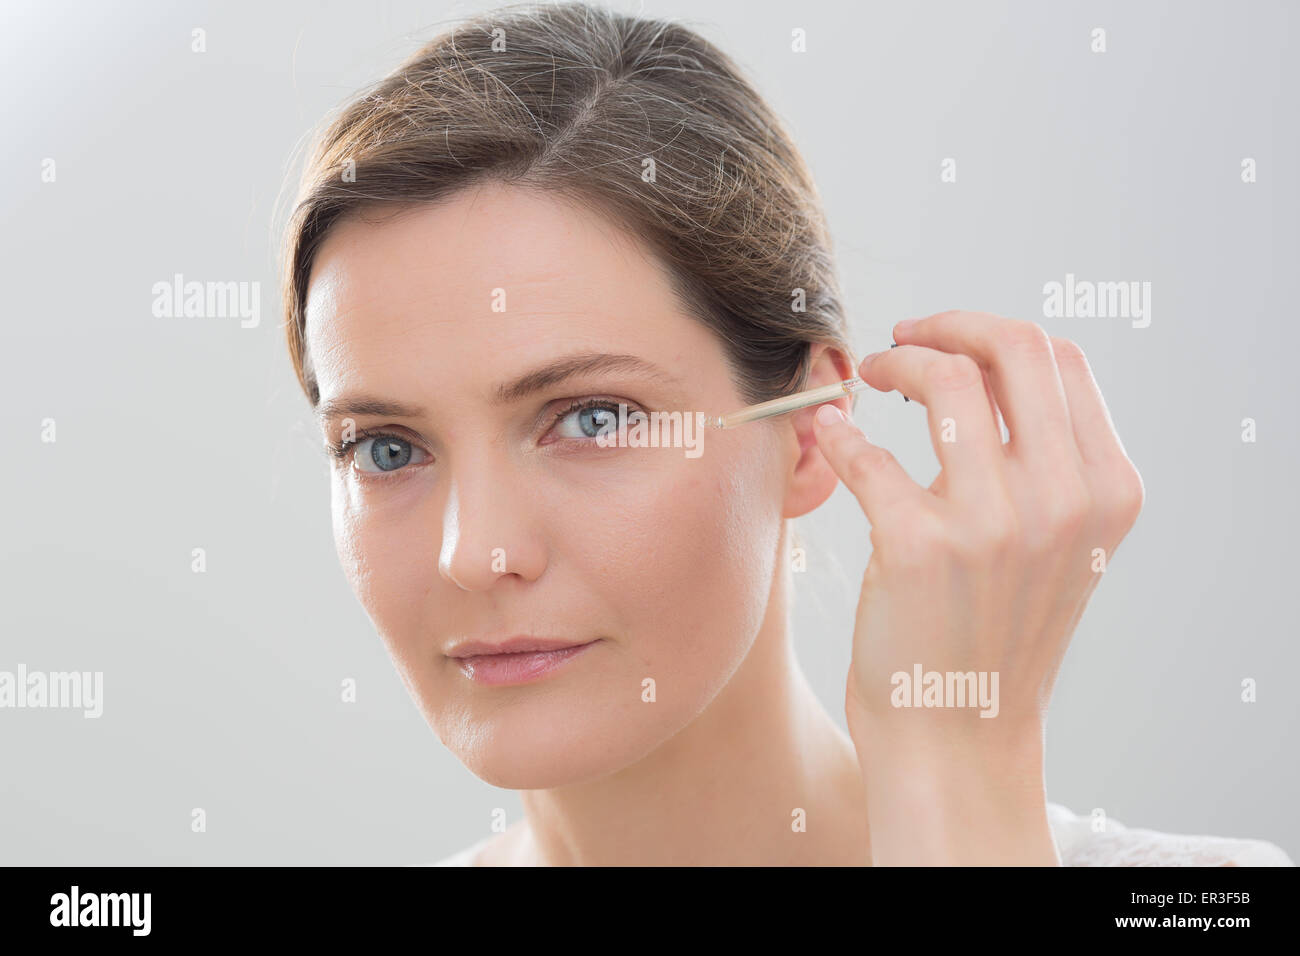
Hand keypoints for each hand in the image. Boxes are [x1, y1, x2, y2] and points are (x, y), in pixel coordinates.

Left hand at [812, 310, 1144, 863]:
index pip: (1060, 359)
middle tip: (899, 340)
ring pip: (946, 380)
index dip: (992, 334)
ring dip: (894, 362)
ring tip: (865, 379)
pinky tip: (829, 433)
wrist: (958, 734)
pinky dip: (839, 432)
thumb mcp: (1052, 543)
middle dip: (946, 324)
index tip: (946, 342)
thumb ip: (1039, 460)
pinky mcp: (918, 547)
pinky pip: (869, 451)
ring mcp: (994, 524)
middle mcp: (1064, 501)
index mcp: (1106, 490)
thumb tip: (974, 362)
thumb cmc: (990, 630)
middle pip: (1013, 347)